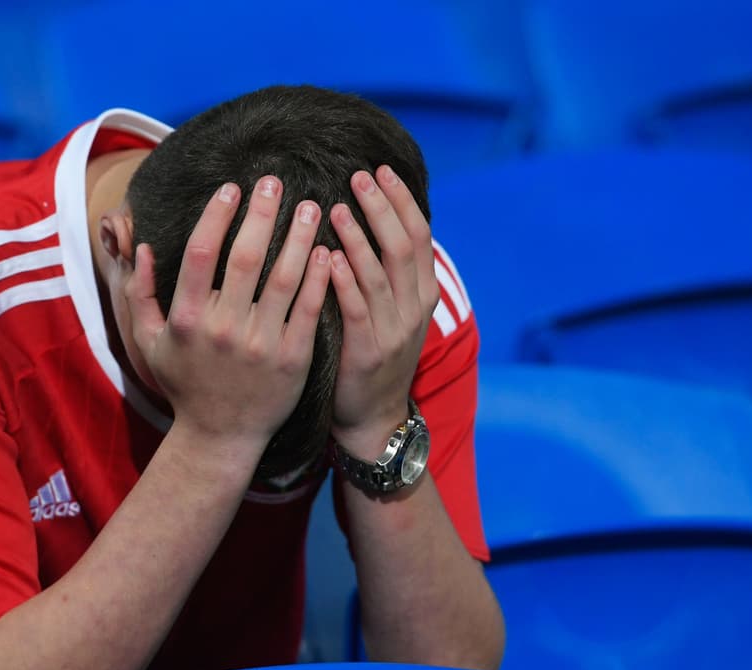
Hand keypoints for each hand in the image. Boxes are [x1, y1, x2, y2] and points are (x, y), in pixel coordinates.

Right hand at [126, 176, 330, 457]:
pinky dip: (320, 277)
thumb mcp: (148, 343)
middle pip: (245, 257)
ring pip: (284, 278)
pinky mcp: (292, 359)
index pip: (200, 253)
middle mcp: (223, 328)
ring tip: (312, 206)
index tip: (231, 188)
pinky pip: (309, 309)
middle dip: (261, 213)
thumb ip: (139, 294)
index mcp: (187, 319)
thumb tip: (142, 246)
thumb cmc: (185, 384)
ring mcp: (261, 344)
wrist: (220, 437)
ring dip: (299, 237)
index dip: (216, 215)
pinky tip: (328, 250)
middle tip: (274, 182)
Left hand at [329, 166, 439, 457]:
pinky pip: (358, 308)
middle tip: (359, 176)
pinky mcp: (369, 351)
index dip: (401, 201)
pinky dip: (344, 280)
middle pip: (403, 246)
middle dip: (382, 208)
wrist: (373, 416)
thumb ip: (387, 272)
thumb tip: (373, 219)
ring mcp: (395, 331)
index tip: (382, 170)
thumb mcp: (392, 313)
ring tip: (336, 207)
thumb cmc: (373, 357)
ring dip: (359, 237)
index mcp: (422, 294)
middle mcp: (414, 309)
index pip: (419, 236)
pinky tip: (328, 257)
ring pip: (380, 273)